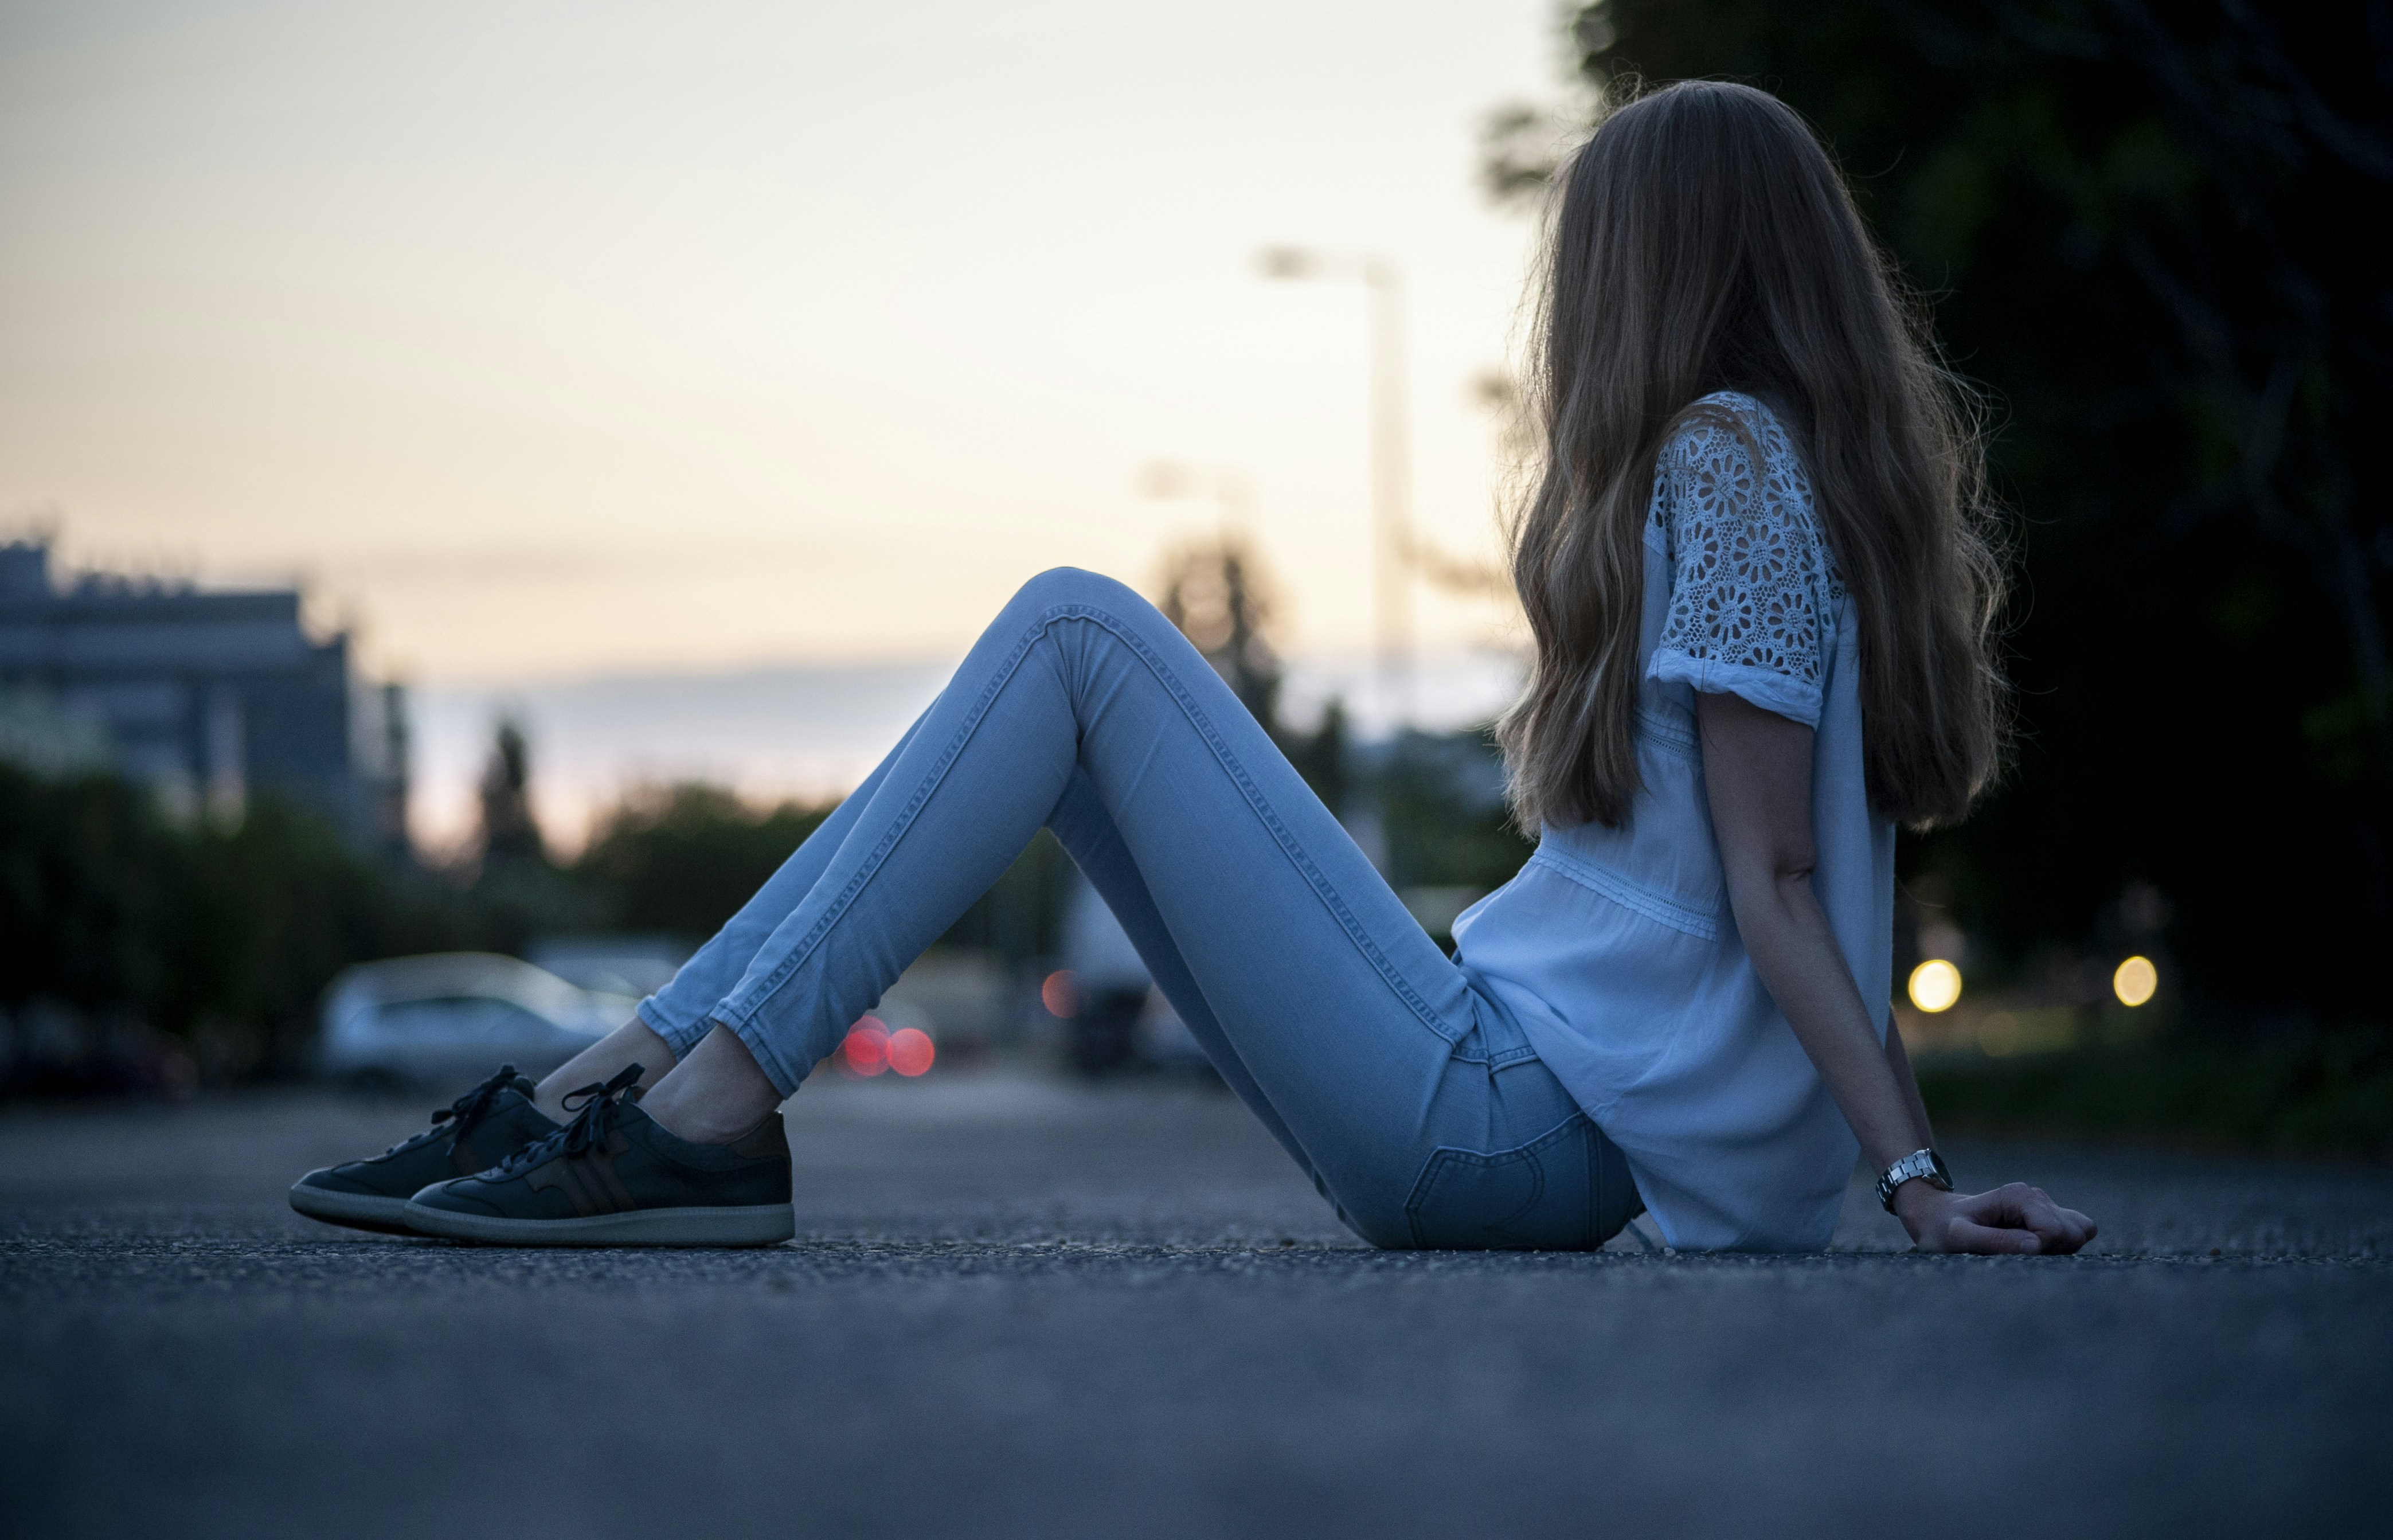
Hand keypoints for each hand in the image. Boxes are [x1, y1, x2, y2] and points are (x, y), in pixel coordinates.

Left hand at [1894, 1180, 2097, 1254]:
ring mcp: (2043, 1205)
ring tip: (2021, 1248)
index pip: (2054, 1231)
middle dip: (2052, 1249)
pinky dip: (2060, 1246)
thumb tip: (2036, 1247)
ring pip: (2079, 1232)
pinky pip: (2075, 1232)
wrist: (1937, 1217)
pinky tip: (2030, 1247)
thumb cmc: (1943, 1229)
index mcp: (2018, 1196)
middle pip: (2073, 1232)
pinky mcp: (2047, 1216)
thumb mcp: (1959, 1238)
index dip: (2038, 1248)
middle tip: (2016, 1250)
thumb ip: (1995, 1242)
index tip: (2010, 1249)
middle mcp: (2035, 1196)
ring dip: (2058, 1248)